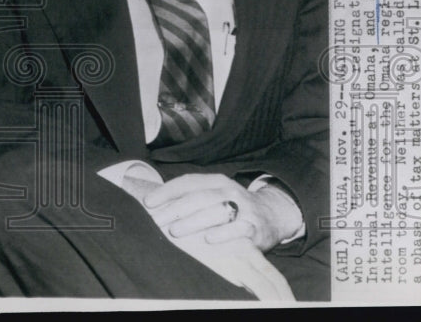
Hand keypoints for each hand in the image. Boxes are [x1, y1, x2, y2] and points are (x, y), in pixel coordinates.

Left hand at [143, 173, 301, 251]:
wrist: (272, 216)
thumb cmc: (232, 208)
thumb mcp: (215, 197)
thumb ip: (191, 199)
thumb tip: (155, 206)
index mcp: (216, 181)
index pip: (188, 182)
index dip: (167, 191)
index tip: (148, 202)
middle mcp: (230, 191)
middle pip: (199, 197)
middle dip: (175, 209)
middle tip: (157, 220)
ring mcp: (244, 208)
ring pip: (216, 211)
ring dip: (193, 221)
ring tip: (174, 231)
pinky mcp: (255, 226)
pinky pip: (239, 228)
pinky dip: (223, 233)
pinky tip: (209, 239)